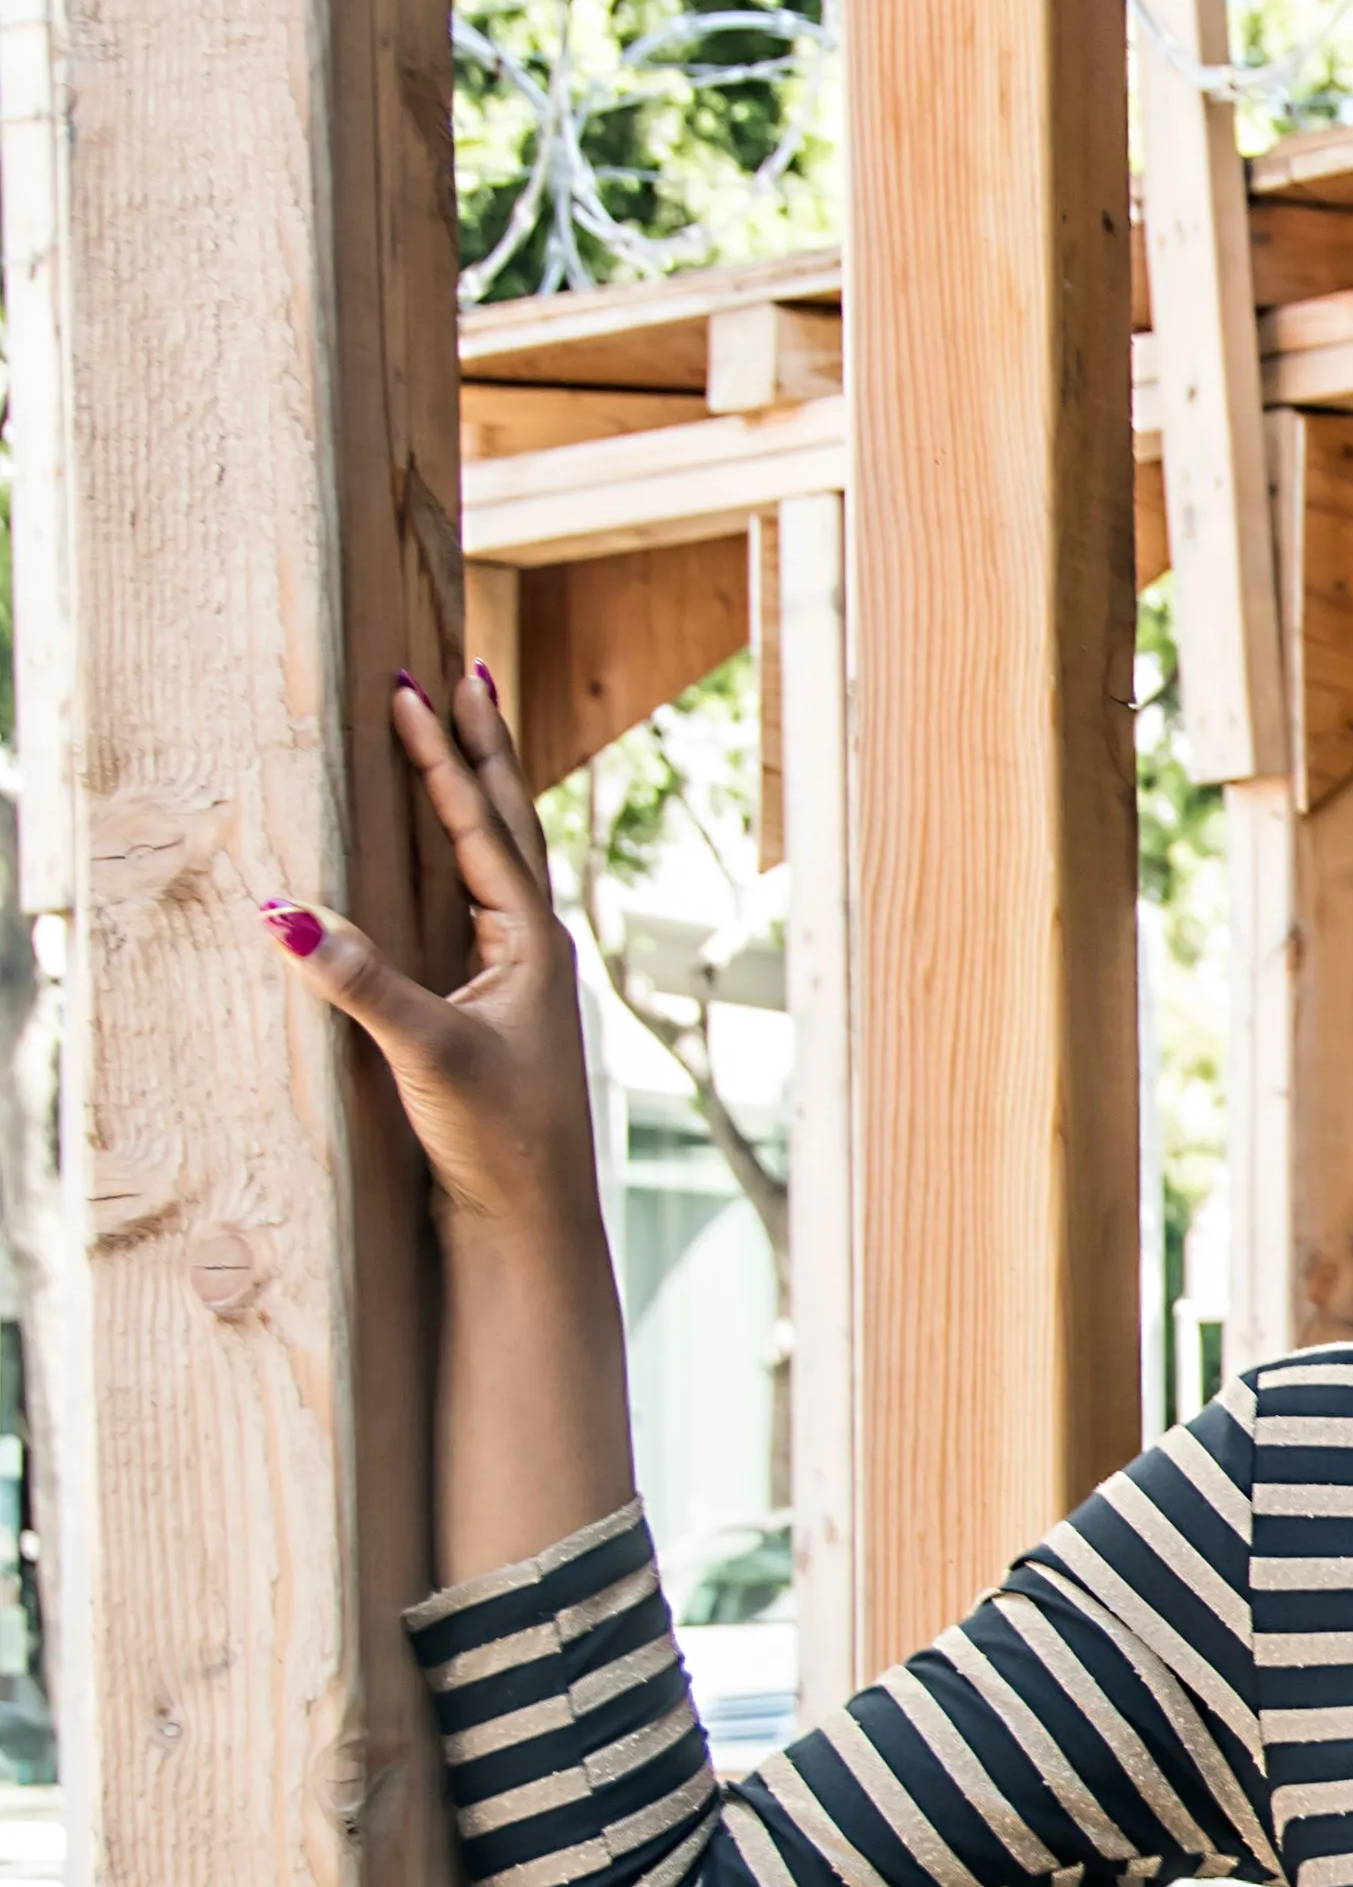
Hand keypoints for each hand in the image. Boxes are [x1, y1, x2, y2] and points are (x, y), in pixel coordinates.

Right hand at [267, 669, 604, 1247]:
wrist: (530, 1215)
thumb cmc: (498, 1137)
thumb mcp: (425, 1053)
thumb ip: (359, 982)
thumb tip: (284, 912)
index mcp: (531, 942)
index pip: (481, 827)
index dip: (443, 756)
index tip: (412, 687)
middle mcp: (533, 945)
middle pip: (506, 821)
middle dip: (481, 746)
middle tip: (466, 671)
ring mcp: (517, 971)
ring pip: (496, 855)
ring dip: (477, 788)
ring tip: (463, 726)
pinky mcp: (492, 1000)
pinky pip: (476, 898)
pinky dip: (461, 849)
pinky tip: (447, 843)